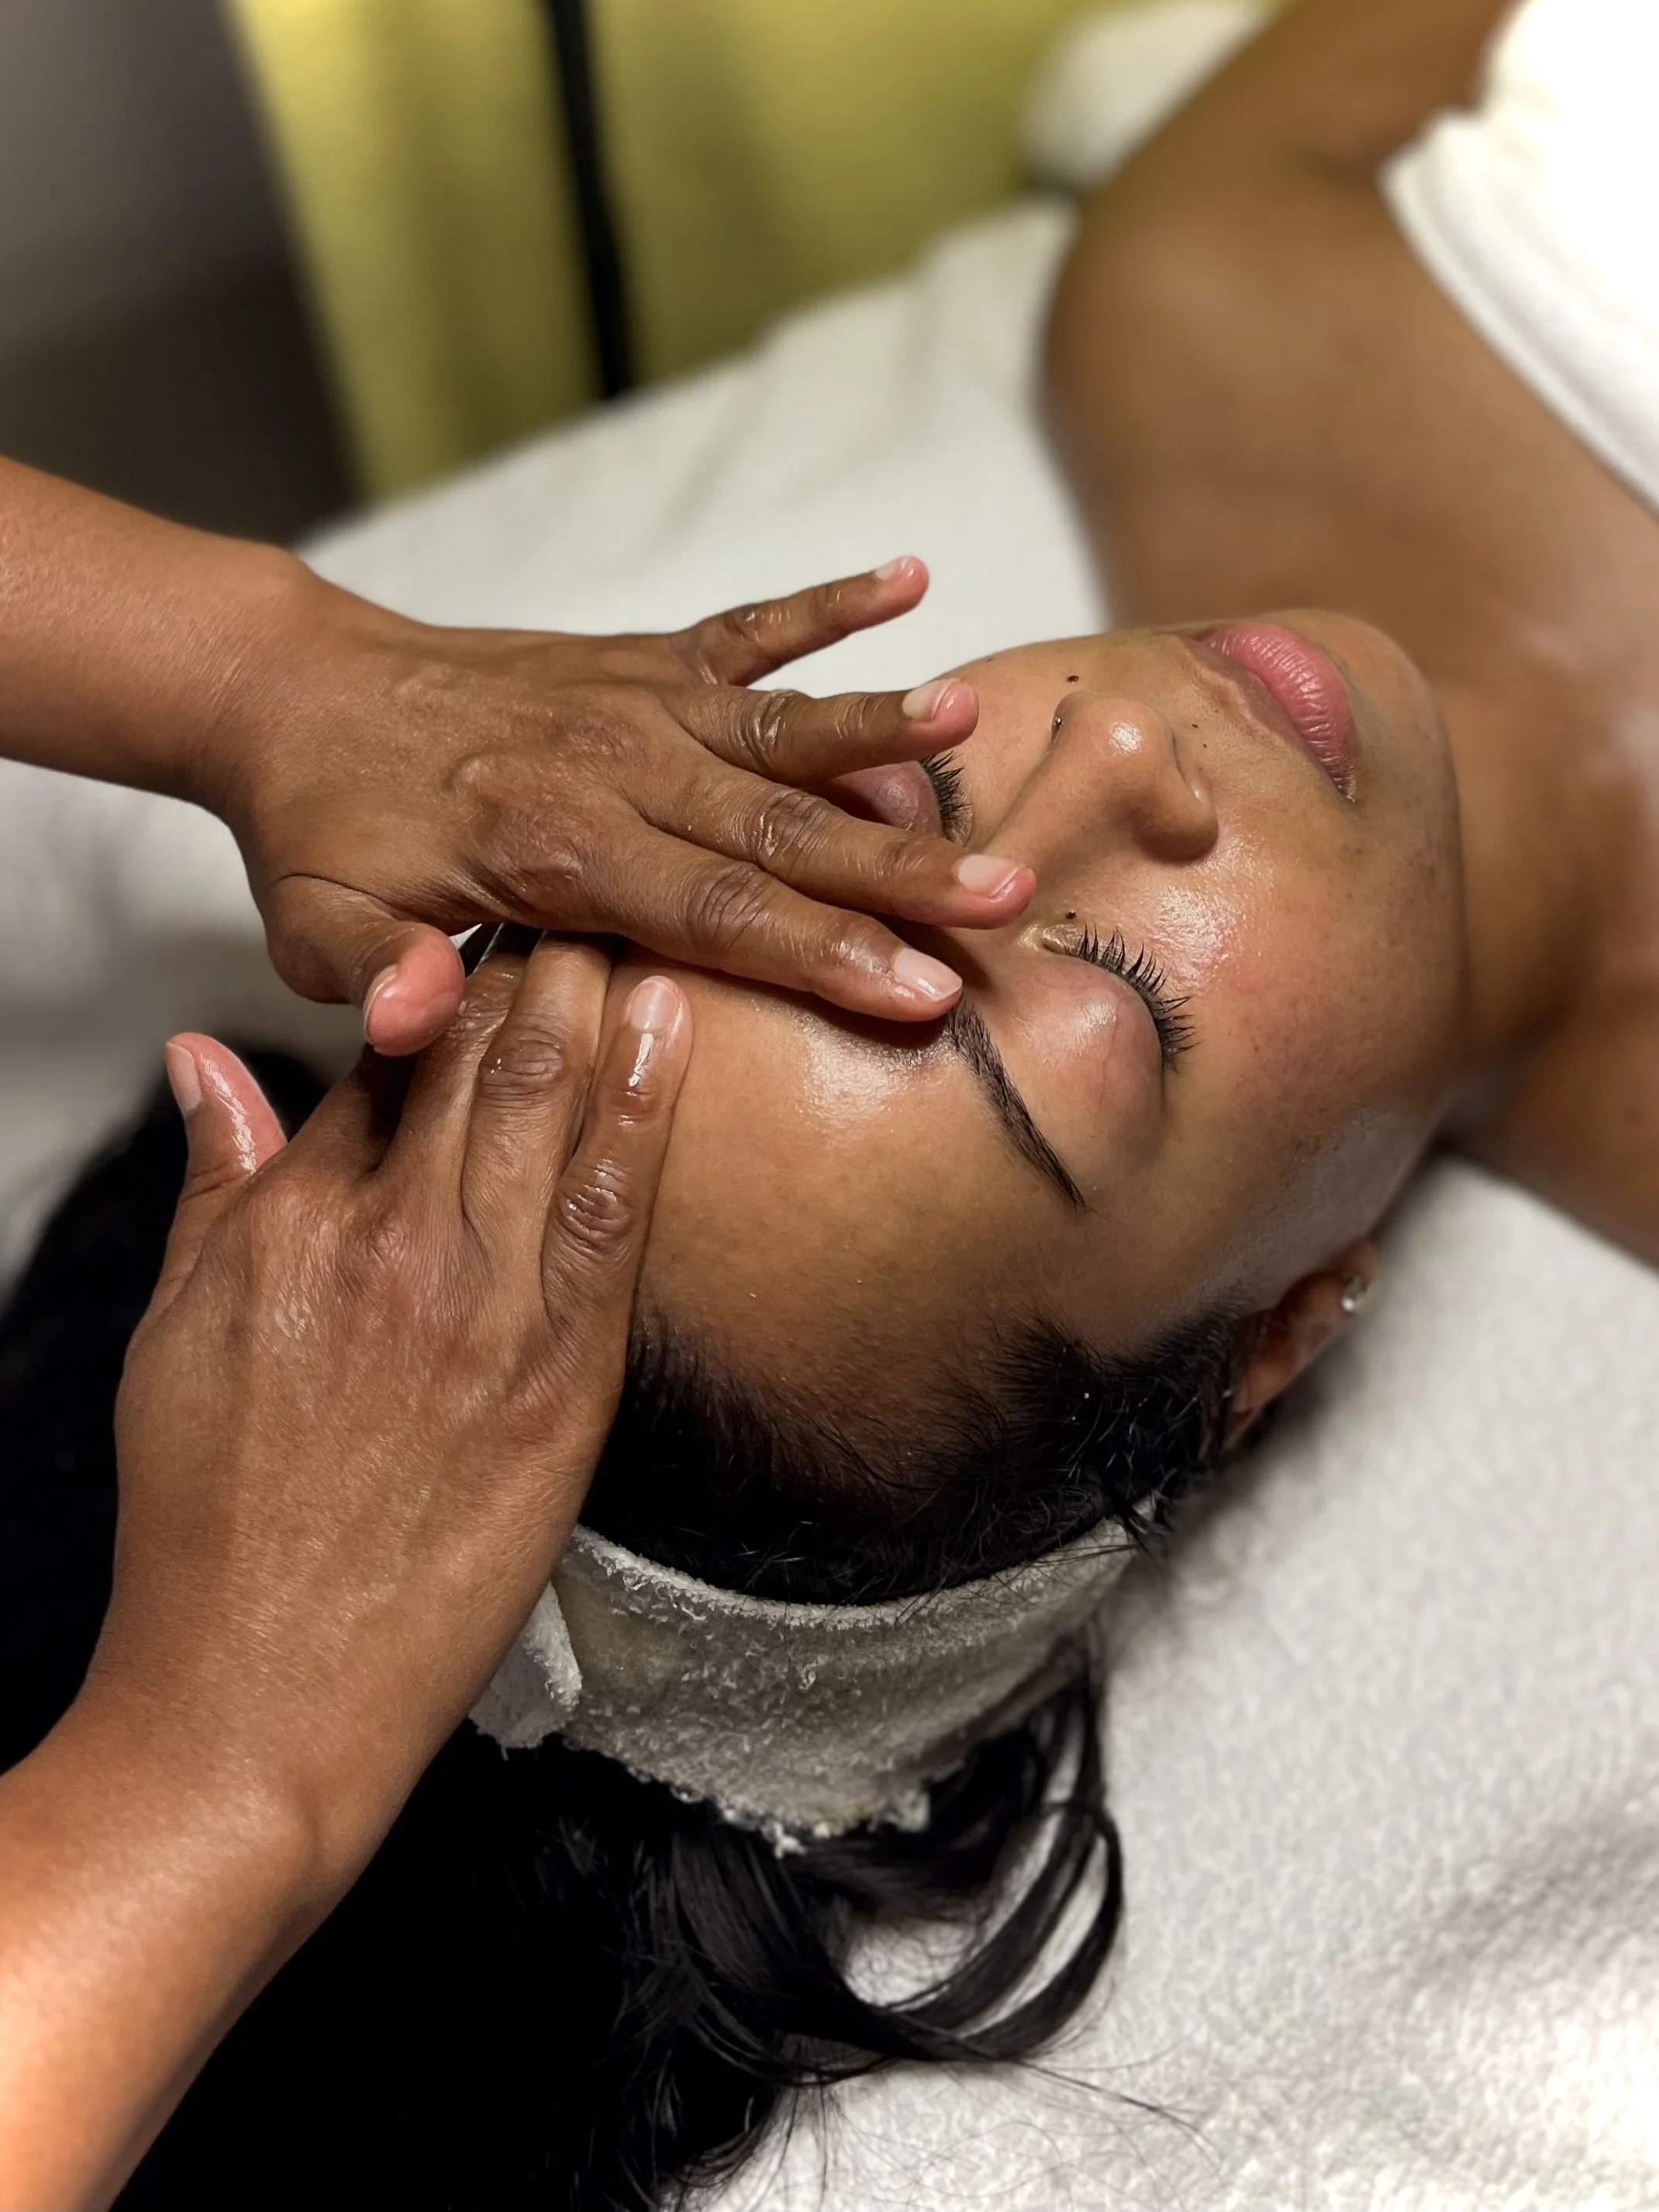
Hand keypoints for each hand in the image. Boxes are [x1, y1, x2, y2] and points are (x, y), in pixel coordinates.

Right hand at [101, 933, 687, 1871]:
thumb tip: (209, 1060)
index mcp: (290, 1220)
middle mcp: (387, 1241)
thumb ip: (214, 1179)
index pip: (380, 1059)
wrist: (258, 1697)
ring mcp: (480, 1305)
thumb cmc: (209, 1525)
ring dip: (598, 992)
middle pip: (476, 1053)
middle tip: (587, 865)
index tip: (489, 917)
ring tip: (641, 902)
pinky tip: (677, 1025)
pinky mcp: (561, 1376)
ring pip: (548, 1101)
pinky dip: (647, 1106)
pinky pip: (614, 1210)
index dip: (441, 976)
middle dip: (534, 950)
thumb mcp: (174, 1330)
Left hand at [209, 556, 1032, 1052]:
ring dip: (880, 726)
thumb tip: (420, 1017)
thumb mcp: (316, 928)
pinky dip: (825, 602)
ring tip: (975, 718)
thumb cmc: (321, 830)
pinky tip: (909, 576)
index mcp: (551, 848)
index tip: (921, 991)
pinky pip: (747, 628)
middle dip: (899, 870)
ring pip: (781, 727)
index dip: (823, 955)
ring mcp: (636, 702)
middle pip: (778, 830)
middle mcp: (613, 766)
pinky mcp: (640, 658)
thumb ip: (375, 978)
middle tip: (1006, 897)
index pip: (713, 915)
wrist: (292, 690)